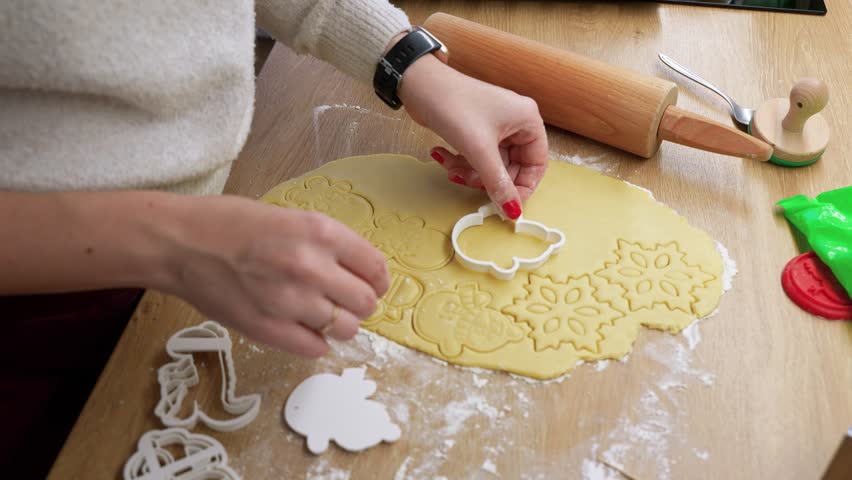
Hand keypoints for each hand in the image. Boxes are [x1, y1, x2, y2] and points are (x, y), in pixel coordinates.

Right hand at [159, 195, 388, 356]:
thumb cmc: (228, 224)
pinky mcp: (269, 329)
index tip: (372, 283)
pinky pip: (315, 348)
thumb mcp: (289, 216)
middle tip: (345, 300)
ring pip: (346, 328)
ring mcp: (290, 301)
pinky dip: (315, 342)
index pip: (376, 267)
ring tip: (322, 314)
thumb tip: (358, 269)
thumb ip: (326, 243)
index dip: (378, 279)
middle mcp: (311, 267)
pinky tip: (302, 328)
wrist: (180, 242)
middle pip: (366, 302)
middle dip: (360, 303)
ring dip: (339, 324)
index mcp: (320, 232)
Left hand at [398, 54, 548, 218]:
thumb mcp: (479, 150)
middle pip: (512, 167)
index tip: (506, 206)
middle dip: (487, 178)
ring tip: (450, 167)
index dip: (523, 187)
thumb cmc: (454, 106)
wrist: (419, 84)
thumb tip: (513, 211)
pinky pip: (476, 156)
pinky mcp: (476, 129)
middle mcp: (515, 122)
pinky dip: (460, 161)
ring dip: (469, 171)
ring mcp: (495, 125)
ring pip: (490, 164)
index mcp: (527, 120)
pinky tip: (440, 154)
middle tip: (468, 182)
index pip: (536, 164)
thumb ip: (497, 183)